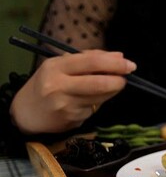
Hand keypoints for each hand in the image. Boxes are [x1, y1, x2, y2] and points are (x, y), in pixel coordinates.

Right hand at [10, 50, 136, 134]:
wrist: (25, 113)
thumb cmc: (48, 84)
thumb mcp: (61, 65)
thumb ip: (89, 59)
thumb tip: (120, 57)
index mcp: (56, 66)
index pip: (92, 62)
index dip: (115, 63)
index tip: (129, 64)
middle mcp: (58, 86)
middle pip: (100, 82)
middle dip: (119, 80)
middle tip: (126, 77)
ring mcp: (65, 104)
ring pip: (101, 97)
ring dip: (112, 90)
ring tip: (110, 85)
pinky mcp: (71, 119)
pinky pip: (94, 108)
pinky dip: (98, 102)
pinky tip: (88, 100)